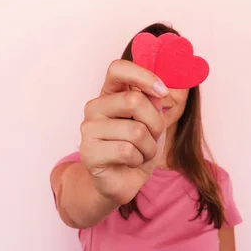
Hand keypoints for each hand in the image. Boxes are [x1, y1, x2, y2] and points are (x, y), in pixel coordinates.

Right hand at [79, 59, 168, 204]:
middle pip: (134, 100)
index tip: (162, 91)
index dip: (143, 76)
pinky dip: (138, 159)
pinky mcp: (88, 152)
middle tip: (152, 136)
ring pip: (135, 130)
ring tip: (140, 153)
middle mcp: (95, 107)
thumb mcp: (153, 121)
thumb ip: (153, 102)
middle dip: (155, 123)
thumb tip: (157, 89)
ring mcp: (88, 129)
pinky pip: (127, 150)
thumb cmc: (138, 148)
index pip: (118, 69)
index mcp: (110, 94)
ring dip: (149, 147)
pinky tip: (130, 163)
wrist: (124, 180)